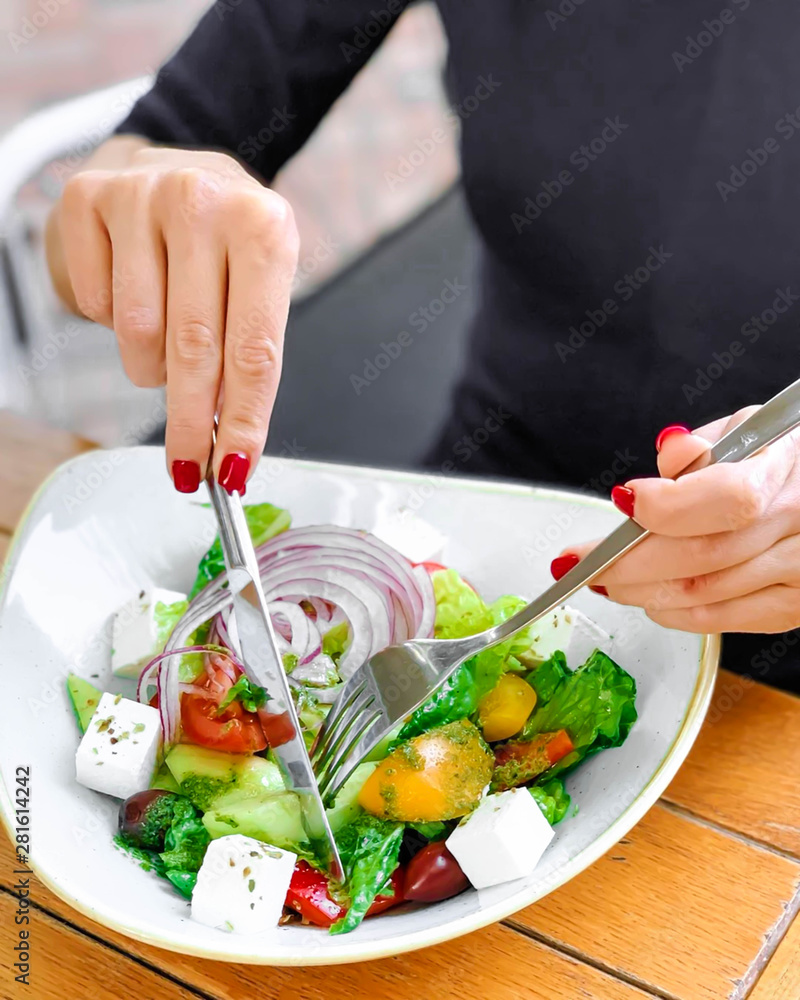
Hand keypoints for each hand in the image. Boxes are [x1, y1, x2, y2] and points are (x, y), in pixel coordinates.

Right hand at [49, 139, 298, 493]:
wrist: (179, 167)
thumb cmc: (229, 237)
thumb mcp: (263, 280)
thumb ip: (249, 350)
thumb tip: (229, 438)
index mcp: (264, 227)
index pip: (254, 348)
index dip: (244, 420)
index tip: (234, 469)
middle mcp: (203, 203)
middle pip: (194, 348)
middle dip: (192, 424)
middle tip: (189, 467)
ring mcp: (141, 195)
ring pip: (137, 333)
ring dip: (151, 367)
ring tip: (167, 349)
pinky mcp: (89, 198)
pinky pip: (94, 303)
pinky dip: (112, 323)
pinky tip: (134, 295)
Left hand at [552, 410, 799, 633]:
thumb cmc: (787, 458)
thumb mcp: (750, 427)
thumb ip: (703, 444)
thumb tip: (670, 459)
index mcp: (787, 469)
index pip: (726, 499)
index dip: (665, 506)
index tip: (623, 500)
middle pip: (701, 556)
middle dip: (626, 563)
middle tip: (581, 562)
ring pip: (704, 594)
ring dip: (641, 590)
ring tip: (606, 580)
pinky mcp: (797, 606)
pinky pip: (724, 619)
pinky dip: (676, 614)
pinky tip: (650, 600)